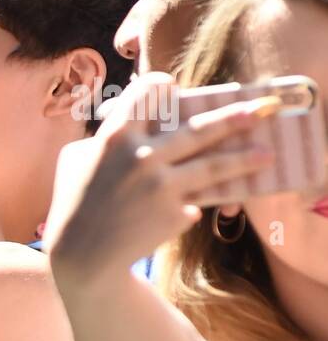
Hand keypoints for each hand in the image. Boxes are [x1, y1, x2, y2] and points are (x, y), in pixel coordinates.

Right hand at [44, 73, 278, 285]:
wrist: (83, 253)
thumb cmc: (73, 202)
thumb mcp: (74, 160)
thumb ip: (102, 138)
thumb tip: (123, 119)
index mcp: (115, 137)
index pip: (148, 95)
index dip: (161, 87)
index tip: (174, 87)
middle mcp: (144, 157)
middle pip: (199, 129)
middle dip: (234, 117)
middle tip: (262, 109)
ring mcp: (162, 186)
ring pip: (213, 166)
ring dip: (244, 159)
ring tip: (267, 154)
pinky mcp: (175, 214)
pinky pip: (193, 202)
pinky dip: (188, 205)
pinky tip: (179, 212)